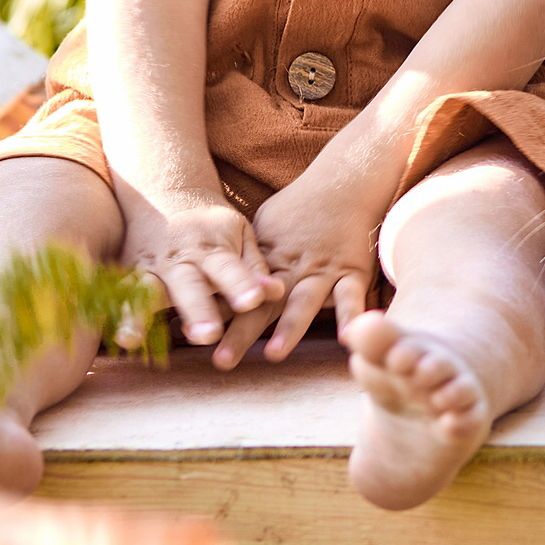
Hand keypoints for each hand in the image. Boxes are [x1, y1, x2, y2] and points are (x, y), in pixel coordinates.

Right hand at [119, 200, 270, 353]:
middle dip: (197, 309)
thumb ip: (254, 267)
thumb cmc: (212, 226)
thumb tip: (278, 293)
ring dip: (138, 315)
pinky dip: (113, 315)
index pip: (229, 268)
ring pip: (142, 291)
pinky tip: (113, 338)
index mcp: (212, 248)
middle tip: (209, 334)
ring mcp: (149, 267)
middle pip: (188, 285)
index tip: (254, 302)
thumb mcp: (239, 234)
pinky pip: (117, 296)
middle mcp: (179, 259)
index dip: (241, 284)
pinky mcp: (127, 275)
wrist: (166, 193)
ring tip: (131, 339)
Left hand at [223, 164, 389, 364]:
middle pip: (264, 305)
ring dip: (288, 328)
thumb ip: (245, 261)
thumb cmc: (299, 208)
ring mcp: (322, 272)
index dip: (217, 313)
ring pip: (303, 302)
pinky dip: (350, 316)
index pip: (239, 293)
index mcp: (268, 261)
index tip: (192, 336)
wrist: (342, 184)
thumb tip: (211, 285)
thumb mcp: (263, 229)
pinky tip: (346, 337)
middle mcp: (292, 270)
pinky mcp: (352, 273)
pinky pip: (351, 297)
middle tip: (221, 360)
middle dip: (242, 332)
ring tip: (273, 354)